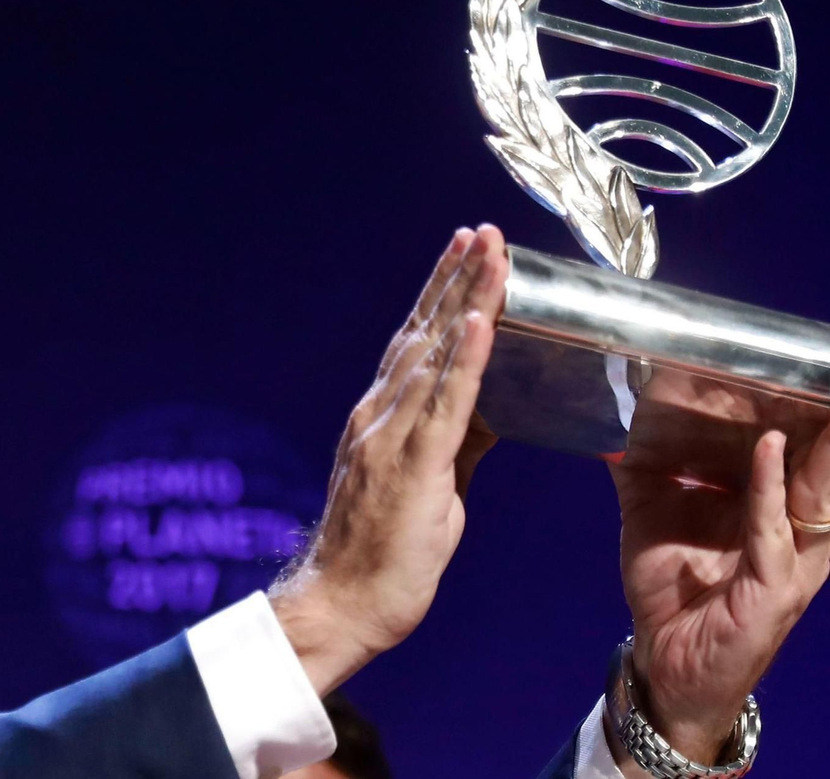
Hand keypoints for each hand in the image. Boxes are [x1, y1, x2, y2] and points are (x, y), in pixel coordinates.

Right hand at [270, 225, 507, 695]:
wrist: (341, 604)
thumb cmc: (381, 557)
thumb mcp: (430, 487)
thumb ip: (455, 442)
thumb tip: (494, 406)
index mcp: (381, 419)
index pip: (417, 345)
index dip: (443, 295)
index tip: (467, 251)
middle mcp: (379, 416)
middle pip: (423, 334)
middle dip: (455, 278)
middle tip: (482, 229)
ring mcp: (390, 437)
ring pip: (433, 354)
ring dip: (464, 298)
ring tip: (488, 252)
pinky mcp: (411, 466)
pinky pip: (445, 404)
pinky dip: (464, 358)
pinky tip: (480, 321)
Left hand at [610, 371, 829, 768]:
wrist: (665, 662)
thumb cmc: (672, 588)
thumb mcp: (652, 513)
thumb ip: (642, 467)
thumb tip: (612, 418)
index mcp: (771, 505)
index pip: (792, 444)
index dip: (791, 402)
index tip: (780, 356)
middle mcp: (793, 526)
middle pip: (811, 455)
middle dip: (807, 408)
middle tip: (800, 359)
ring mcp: (791, 555)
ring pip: (811, 484)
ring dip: (805, 434)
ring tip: (801, 384)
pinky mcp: (776, 585)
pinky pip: (775, 528)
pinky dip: (771, 487)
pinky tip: (770, 449)